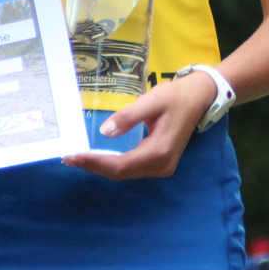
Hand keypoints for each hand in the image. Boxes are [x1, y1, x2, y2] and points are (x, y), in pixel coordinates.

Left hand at [63, 72, 216, 180]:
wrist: (199, 97)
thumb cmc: (175, 96)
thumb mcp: (151, 101)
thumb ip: (128, 117)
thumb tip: (105, 132)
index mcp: (159, 151)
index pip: (119, 164)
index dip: (94, 162)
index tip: (73, 156)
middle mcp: (161, 165)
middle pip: (120, 172)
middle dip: (93, 166)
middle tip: (69, 158)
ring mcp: (162, 167)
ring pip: (125, 173)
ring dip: (102, 167)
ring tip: (79, 158)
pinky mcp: (160, 163)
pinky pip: (132, 168)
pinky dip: (113, 164)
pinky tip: (99, 158)